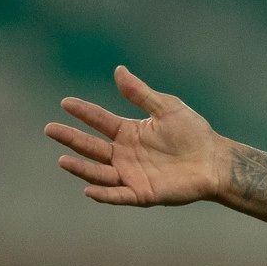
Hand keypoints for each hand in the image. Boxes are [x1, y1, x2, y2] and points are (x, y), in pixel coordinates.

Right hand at [44, 65, 229, 206]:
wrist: (216, 161)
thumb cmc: (194, 134)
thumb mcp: (167, 109)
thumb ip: (141, 94)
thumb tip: (119, 70)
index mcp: (129, 133)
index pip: (100, 121)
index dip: (84, 112)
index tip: (66, 102)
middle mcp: (125, 154)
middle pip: (92, 147)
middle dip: (71, 138)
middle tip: (50, 128)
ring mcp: (132, 174)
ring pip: (100, 172)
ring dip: (81, 168)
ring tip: (62, 159)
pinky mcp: (144, 193)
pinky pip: (119, 195)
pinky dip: (105, 194)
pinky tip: (89, 190)